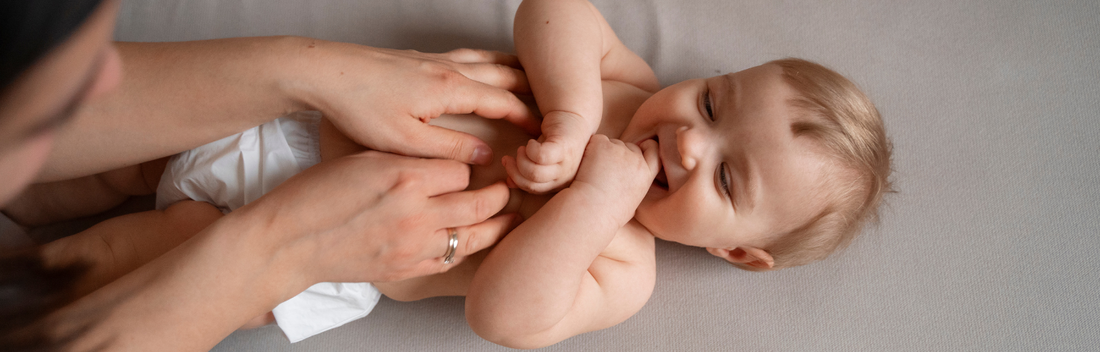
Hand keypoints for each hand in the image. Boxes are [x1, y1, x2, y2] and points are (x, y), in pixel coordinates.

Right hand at [240, 151, 517, 286]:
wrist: (289, 241)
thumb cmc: (318, 194)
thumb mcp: (365, 160)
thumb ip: (409, 160)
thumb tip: (445, 163)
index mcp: (405, 177)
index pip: (462, 169)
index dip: (469, 166)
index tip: (473, 165)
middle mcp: (416, 213)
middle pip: (480, 201)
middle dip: (500, 193)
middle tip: (511, 186)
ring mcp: (414, 246)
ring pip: (474, 235)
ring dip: (497, 224)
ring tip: (510, 215)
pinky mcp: (407, 269)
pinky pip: (451, 258)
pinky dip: (467, 247)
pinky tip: (474, 239)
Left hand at [291, 40, 540, 164]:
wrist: (325, 72)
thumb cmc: (360, 108)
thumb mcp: (406, 141)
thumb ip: (450, 148)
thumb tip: (485, 155)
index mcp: (450, 89)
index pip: (503, 102)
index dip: (527, 117)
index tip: (545, 132)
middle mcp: (448, 69)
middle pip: (502, 75)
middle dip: (530, 90)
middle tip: (551, 105)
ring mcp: (433, 60)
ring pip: (486, 60)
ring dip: (512, 70)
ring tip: (531, 80)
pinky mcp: (418, 58)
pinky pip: (467, 56)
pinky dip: (487, 61)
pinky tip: (482, 67)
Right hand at [502, 110, 591, 193]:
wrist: (573, 119)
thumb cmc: (553, 141)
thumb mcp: (538, 161)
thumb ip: (525, 173)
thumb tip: (509, 182)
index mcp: (558, 184)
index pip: (532, 189)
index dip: (515, 178)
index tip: (507, 163)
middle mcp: (565, 177)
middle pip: (532, 185)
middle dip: (515, 170)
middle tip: (511, 157)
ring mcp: (567, 164)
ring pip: (535, 173)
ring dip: (522, 160)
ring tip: (522, 149)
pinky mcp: (564, 148)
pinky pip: (541, 156)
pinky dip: (531, 149)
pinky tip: (531, 142)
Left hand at [570, 135, 658, 223]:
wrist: (590, 210)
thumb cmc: (607, 216)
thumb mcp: (631, 206)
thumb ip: (633, 190)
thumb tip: (628, 190)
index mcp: (645, 174)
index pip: (653, 150)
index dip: (646, 147)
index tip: (637, 150)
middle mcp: (636, 159)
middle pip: (628, 146)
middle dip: (618, 153)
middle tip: (604, 170)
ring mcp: (619, 149)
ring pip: (611, 143)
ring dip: (603, 152)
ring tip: (593, 172)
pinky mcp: (602, 144)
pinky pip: (596, 140)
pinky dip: (590, 148)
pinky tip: (585, 165)